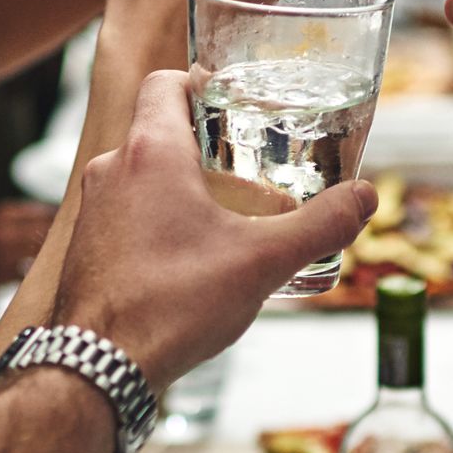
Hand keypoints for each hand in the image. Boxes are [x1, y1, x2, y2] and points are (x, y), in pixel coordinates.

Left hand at [51, 71, 376, 388]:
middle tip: (249, 164)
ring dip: (182, 185)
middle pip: (159, 129)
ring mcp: (92, 211)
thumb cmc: (170, 305)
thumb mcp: (263, 262)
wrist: (96, 370)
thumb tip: (365, 197)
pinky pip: (126, 214)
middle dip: (206, 143)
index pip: (166, 81)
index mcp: (150, 151)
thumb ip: (321, 225)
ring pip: (141, 175)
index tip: (235, 101)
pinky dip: (158, 220)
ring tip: (227, 215)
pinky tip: (192, 258)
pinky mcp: (86, 249)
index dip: (201, 81)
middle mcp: (112, 170)